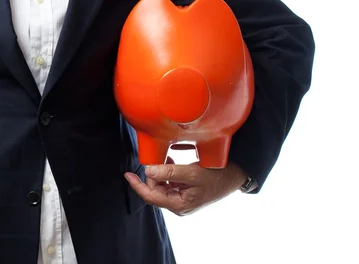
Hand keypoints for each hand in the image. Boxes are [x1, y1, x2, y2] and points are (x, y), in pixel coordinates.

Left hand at [124, 156, 247, 215]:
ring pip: (161, 184)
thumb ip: (169, 172)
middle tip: (158, 158)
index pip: (151, 196)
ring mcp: (181, 198)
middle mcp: (178, 204)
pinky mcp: (185, 191)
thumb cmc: (216, 176)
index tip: (127, 174)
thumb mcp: (192, 173)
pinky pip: (169, 181)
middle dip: (153, 174)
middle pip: (154, 189)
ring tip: (168, 158)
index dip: (137, 185)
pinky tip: (172, 160)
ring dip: (161, 171)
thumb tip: (148, 171)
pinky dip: (167, 171)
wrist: (233, 176)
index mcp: (178, 204)